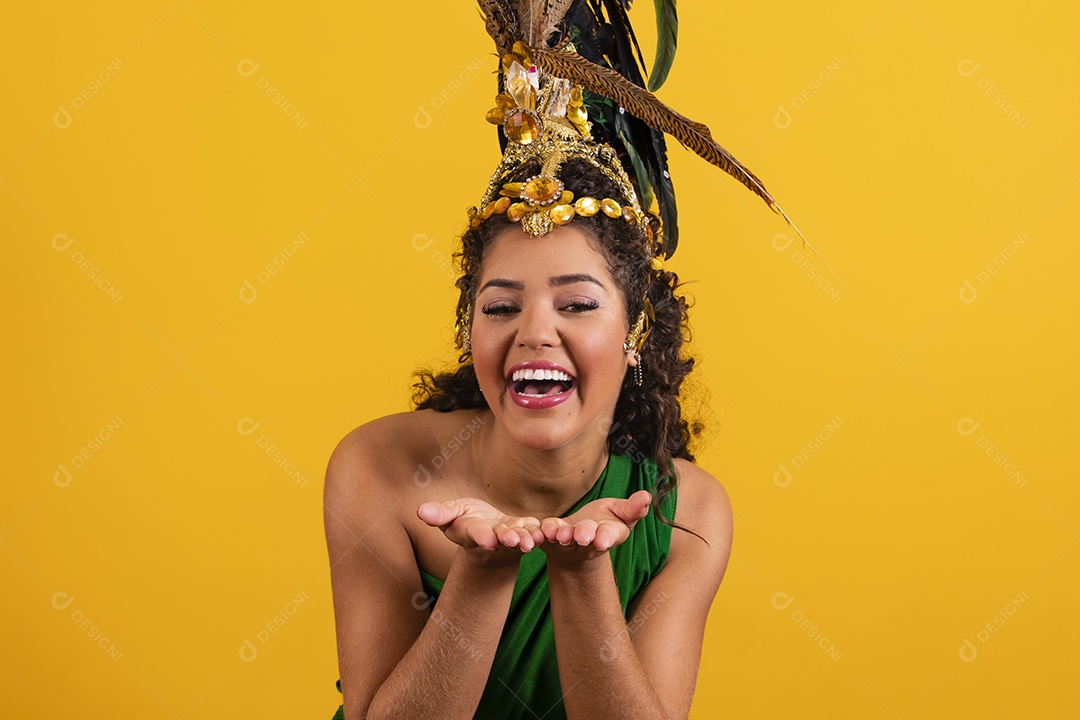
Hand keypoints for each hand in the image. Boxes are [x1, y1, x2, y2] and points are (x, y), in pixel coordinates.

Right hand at [417, 497, 545, 566]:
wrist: (487, 532)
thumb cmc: (465, 519)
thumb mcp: (450, 515)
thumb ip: (439, 514)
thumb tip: (420, 511)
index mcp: (472, 532)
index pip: (476, 535)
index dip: (482, 537)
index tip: (487, 539)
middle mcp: (492, 538)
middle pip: (501, 539)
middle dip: (508, 539)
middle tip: (515, 540)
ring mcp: (510, 536)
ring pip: (520, 538)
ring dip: (526, 539)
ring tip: (533, 540)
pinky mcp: (525, 531)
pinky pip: (533, 532)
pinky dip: (539, 532)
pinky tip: (546, 531)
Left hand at [539, 490, 651, 565]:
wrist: (579, 537)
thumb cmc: (603, 521)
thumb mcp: (620, 513)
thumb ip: (632, 508)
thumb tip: (647, 496)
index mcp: (608, 534)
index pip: (609, 536)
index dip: (606, 538)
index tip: (603, 541)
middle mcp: (587, 541)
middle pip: (585, 537)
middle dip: (583, 535)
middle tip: (581, 535)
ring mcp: (567, 541)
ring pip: (564, 538)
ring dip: (561, 535)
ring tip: (558, 533)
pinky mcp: (548, 537)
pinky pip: (544, 534)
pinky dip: (542, 532)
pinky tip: (541, 529)